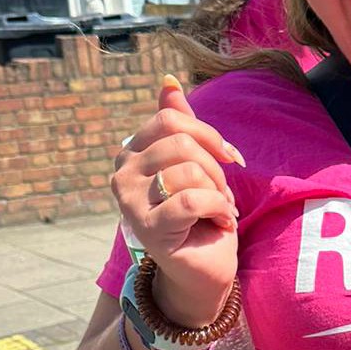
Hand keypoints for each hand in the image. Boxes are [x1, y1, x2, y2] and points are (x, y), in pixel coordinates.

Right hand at [112, 76, 241, 325]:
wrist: (204, 269)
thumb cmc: (201, 215)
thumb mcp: (195, 162)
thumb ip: (181, 124)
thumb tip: (169, 80)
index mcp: (132, 151)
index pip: (171, 118)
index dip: (209, 136)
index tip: (229, 159)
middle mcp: (121, 173)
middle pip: (182, 142)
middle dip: (216, 168)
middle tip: (221, 194)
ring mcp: (129, 202)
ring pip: (189, 170)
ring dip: (218, 192)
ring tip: (217, 211)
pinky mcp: (147, 229)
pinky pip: (192, 201)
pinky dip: (218, 210)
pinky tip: (219, 224)